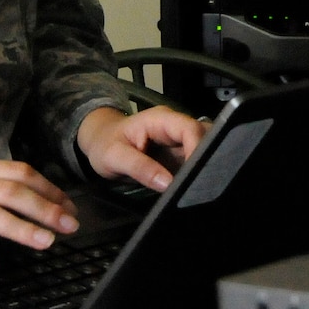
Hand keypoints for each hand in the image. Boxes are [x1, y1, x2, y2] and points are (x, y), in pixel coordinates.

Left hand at [76, 106, 206, 191]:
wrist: (100, 141)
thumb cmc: (105, 144)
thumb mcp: (114, 157)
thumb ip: (140, 168)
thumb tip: (168, 184)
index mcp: (161, 120)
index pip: (190, 129)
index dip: (198, 149)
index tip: (196, 175)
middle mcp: (175, 127)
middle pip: (204, 137)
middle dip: (208, 159)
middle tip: (204, 185)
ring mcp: (179, 141)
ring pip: (205, 148)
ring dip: (205, 167)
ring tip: (201, 188)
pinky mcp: (181, 155)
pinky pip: (197, 161)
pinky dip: (199, 173)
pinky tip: (197, 188)